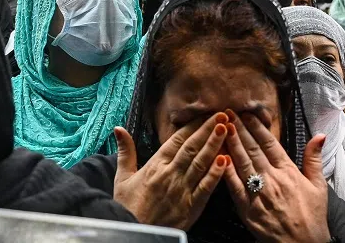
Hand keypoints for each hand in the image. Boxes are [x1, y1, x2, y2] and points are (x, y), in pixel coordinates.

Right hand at [112, 113, 230, 229]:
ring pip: (202, 163)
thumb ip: (126, 151)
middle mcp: (170, 174)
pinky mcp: (191, 207)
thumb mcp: (122, 177)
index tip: (205, 114)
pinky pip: (206, 187)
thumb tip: (119, 128)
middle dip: (208, 129)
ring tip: (226, 129)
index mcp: (155, 165)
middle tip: (222, 114)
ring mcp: (182, 190)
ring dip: (214, 144)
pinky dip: (216, 173)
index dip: (193, 126)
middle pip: (192, 147)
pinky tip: (226, 160)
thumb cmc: (127, 207)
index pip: (177, 140)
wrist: (133, 234)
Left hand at [222, 111, 328, 242]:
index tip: (247, 114)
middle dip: (239, 129)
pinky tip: (218, 156)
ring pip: (241, 162)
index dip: (257, 127)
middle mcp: (272, 179)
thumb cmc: (312, 217)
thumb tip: (320, 135)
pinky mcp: (247, 208)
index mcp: (288, 172)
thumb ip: (314, 159)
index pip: (270, 144)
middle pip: (252, 149)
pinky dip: (226, 170)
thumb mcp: (319, 186)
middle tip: (227, 113)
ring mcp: (258, 193)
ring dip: (230, 143)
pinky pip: (234, 185)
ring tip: (221, 127)